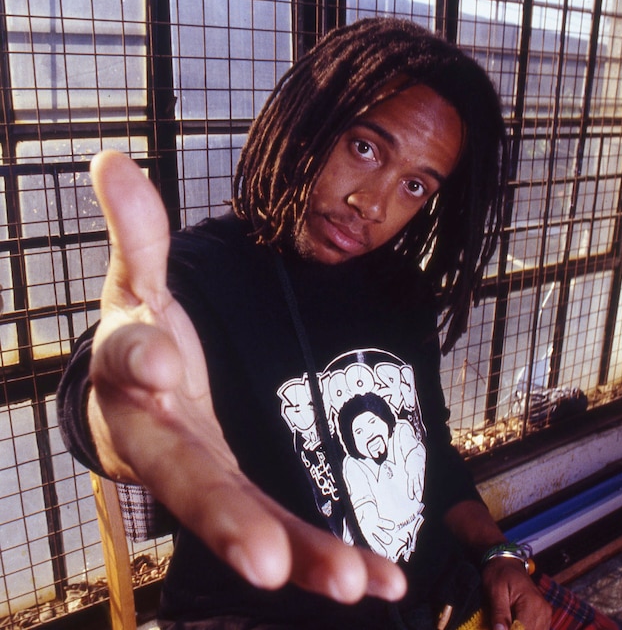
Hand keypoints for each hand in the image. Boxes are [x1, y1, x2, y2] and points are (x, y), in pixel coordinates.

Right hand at [86, 150, 405, 602]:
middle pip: (193, 478)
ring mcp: (209, 479)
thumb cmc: (142, 338)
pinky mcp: (248, 502)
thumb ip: (137, 234)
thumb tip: (114, 159)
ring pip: (250, 524)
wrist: (134, 403)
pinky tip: (385, 583)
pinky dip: (332, 560)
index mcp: (132, 371)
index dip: (140, 359)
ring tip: (357, 583)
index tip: (159, 363)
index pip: (129, 361)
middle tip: (267, 561)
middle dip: (229, 519)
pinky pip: (288, 535)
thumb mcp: (136, 283)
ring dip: (304, 556)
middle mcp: (167, 438)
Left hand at [481, 557, 551, 629]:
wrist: (507, 564)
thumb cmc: (500, 574)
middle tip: (500, 625)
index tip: (499, 628)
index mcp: (532, 603)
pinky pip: (536, 629)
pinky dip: (524, 629)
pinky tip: (512, 625)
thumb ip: (499, 613)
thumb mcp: (495, 591)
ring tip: (506, 623)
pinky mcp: (543, 616)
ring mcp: (545, 614)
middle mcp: (543, 610)